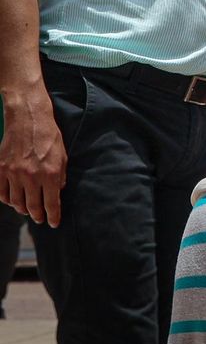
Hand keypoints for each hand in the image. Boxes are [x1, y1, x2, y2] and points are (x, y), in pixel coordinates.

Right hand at [0, 82, 66, 226]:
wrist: (28, 120)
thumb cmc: (49, 137)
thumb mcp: (62, 157)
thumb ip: (60, 176)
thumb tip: (58, 192)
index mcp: (50, 175)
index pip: (52, 204)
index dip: (53, 216)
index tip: (54, 223)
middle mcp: (31, 177)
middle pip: (32, 206)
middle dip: (37, 216)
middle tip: (40, 219)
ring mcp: (13, 173)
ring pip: (15, 202)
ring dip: (22, 209)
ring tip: (27, 210)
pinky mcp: (0, 169)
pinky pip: (1, 192)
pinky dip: (6, 199)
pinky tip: (12, 200)